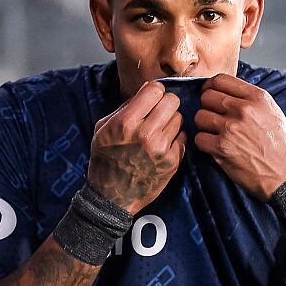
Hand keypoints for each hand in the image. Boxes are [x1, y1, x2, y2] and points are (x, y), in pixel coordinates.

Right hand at [87, 80, 184, 213]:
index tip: (150, 99)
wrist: (112, 196)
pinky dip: (175, 138)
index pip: (155, 89)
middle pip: (172, 100)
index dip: (154, 92)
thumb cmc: (105, 160)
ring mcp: (161, 148)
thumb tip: (145, 92)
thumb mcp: (103, 128)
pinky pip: (183, 137)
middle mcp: (146, 133)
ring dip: (171, 121)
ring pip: (179, 118)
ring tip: (159, 131)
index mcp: (126, 122)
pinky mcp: (172, 161)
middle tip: (158, 113)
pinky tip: (163, 145)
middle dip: (165, 104)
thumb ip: (124, 108)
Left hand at [193, 73, 285, 200]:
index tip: (210, 94)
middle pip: (207, 97)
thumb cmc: (279, 145)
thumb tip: (226, 92)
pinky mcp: (221, 148)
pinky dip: (204, 143)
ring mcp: (230, 128)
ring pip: (199, 116)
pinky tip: (214, 147)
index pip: (221, 80)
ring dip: (204, 126)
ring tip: (215, 133)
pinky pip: (199, 138)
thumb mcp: (272, 111)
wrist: (283, 174)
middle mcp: (243, 110)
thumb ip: (250, 98)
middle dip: (207, 107)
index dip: (210, 87)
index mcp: (256, 97)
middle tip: (214, 118)